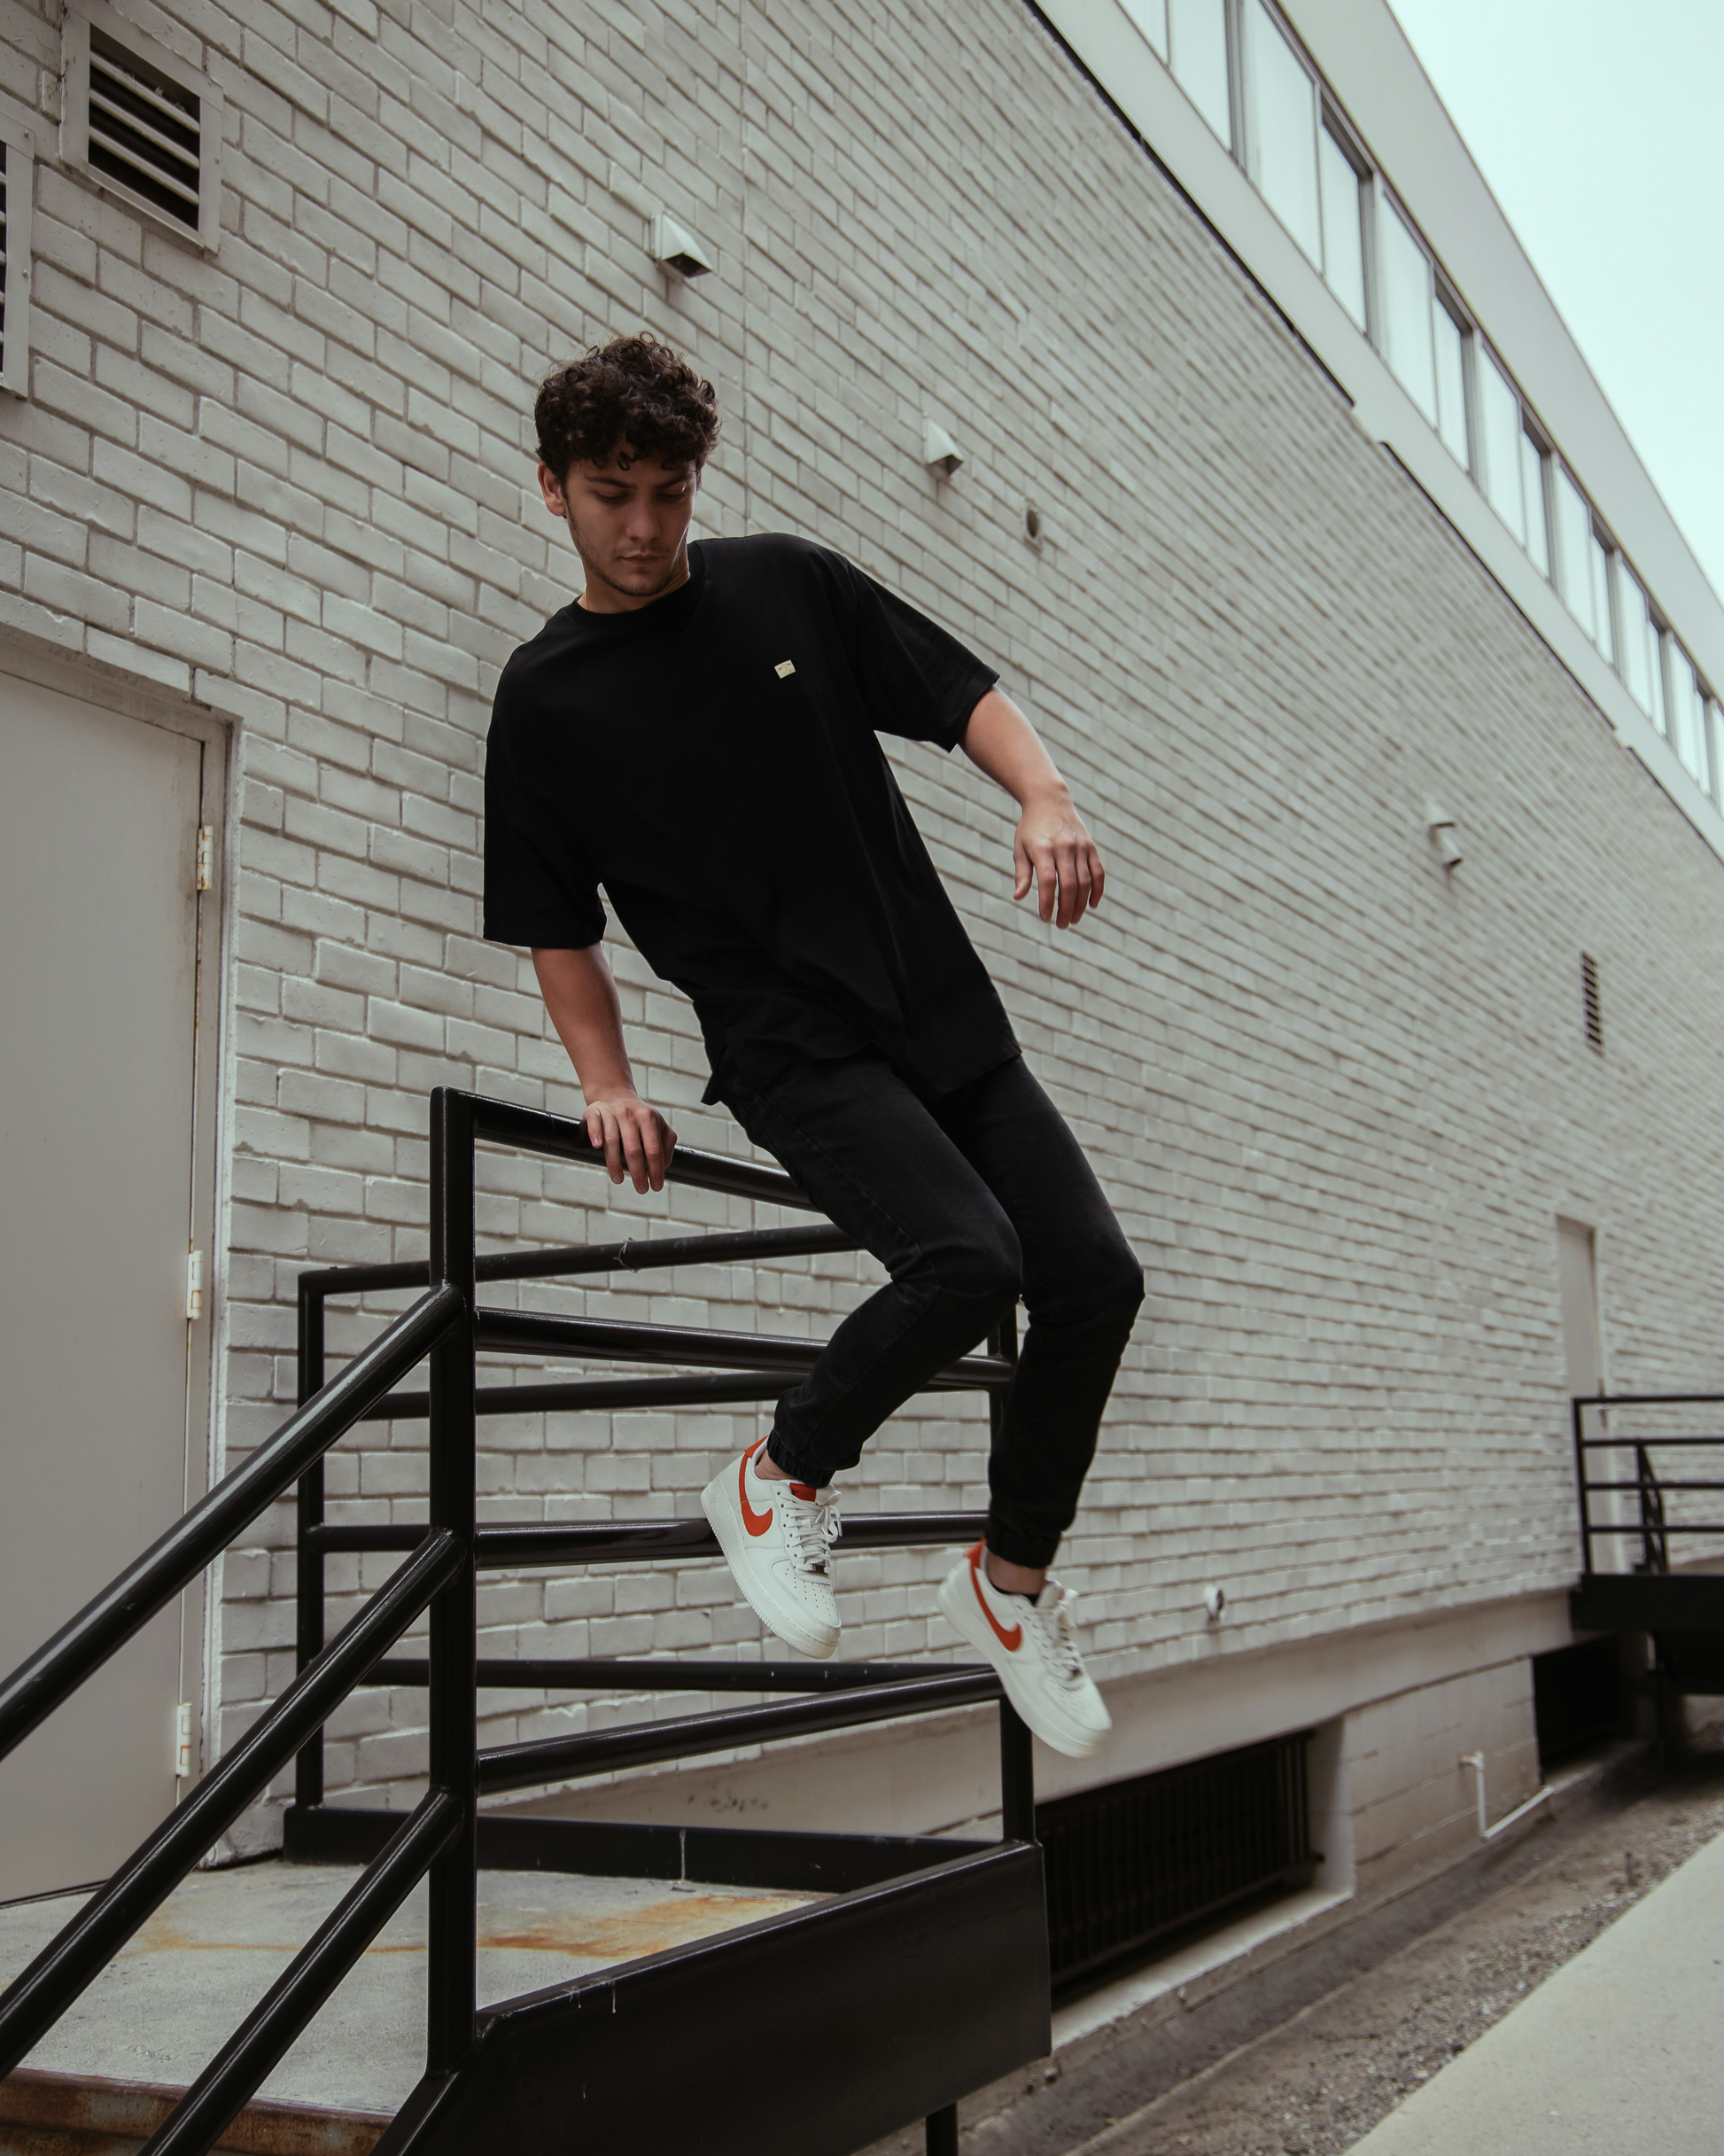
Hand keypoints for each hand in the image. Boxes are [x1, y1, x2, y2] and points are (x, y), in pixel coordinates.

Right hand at [583, 1092, 676, 1190]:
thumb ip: (666, 1144)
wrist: (615, 1095)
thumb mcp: (658, 1125)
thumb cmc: (638, 1117)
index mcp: (649, 1118)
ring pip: (612, 1141)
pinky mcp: (595, 1111)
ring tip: (619, 1180)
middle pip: (633, 1149)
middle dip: (638, 1173)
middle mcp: (630, 1114)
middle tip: (641, 1189)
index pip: (654, 1149)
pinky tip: (597, 1146)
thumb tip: (663, 1166)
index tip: (656, 1186)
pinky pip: (595, 1123)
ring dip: (615, 1165)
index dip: (656, 1171)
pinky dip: (595, 1134)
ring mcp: (612, 1112)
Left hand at [1013, 788, 1105, 927]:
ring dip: (1080, 904)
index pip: (1047, 881)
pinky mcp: (1091, 847)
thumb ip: (1022, 873)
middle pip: (1069, 884)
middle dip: (1066, 909)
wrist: (1049, 800)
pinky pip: (1098, 872)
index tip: (1045, 918)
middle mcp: (1064, 848)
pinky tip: (1092, 904)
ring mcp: (1080, 847)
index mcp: (1043, 849)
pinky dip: (1097, 890)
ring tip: (1073, 919)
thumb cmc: (1030, 828)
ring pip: (1085, 881)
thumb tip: (1019, 897)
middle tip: (1061, 924)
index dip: (1047, 902)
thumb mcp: (1020, 848)